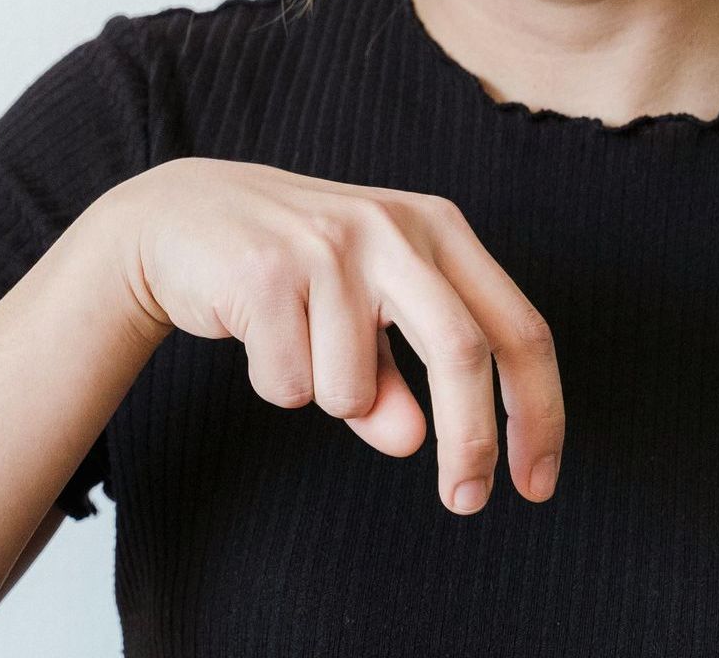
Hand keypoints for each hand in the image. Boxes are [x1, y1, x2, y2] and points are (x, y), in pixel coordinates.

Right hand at [93, 157, 563, 515]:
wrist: (181, 216)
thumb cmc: (293, 272)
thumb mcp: (362, 319)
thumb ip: (394, 379)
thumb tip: (410, 440)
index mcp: (437, 229)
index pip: (516, 325)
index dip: (537, 410)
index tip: (536, 482)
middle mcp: (392, 226)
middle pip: (462, 350)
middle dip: (470, 441)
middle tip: (465, 502)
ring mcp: (329, 245)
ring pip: (354, 387)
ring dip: (326, 397)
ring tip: (294, 343)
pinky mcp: (266, 270)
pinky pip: (288, 384)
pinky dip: (274, 383)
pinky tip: (255, 332)